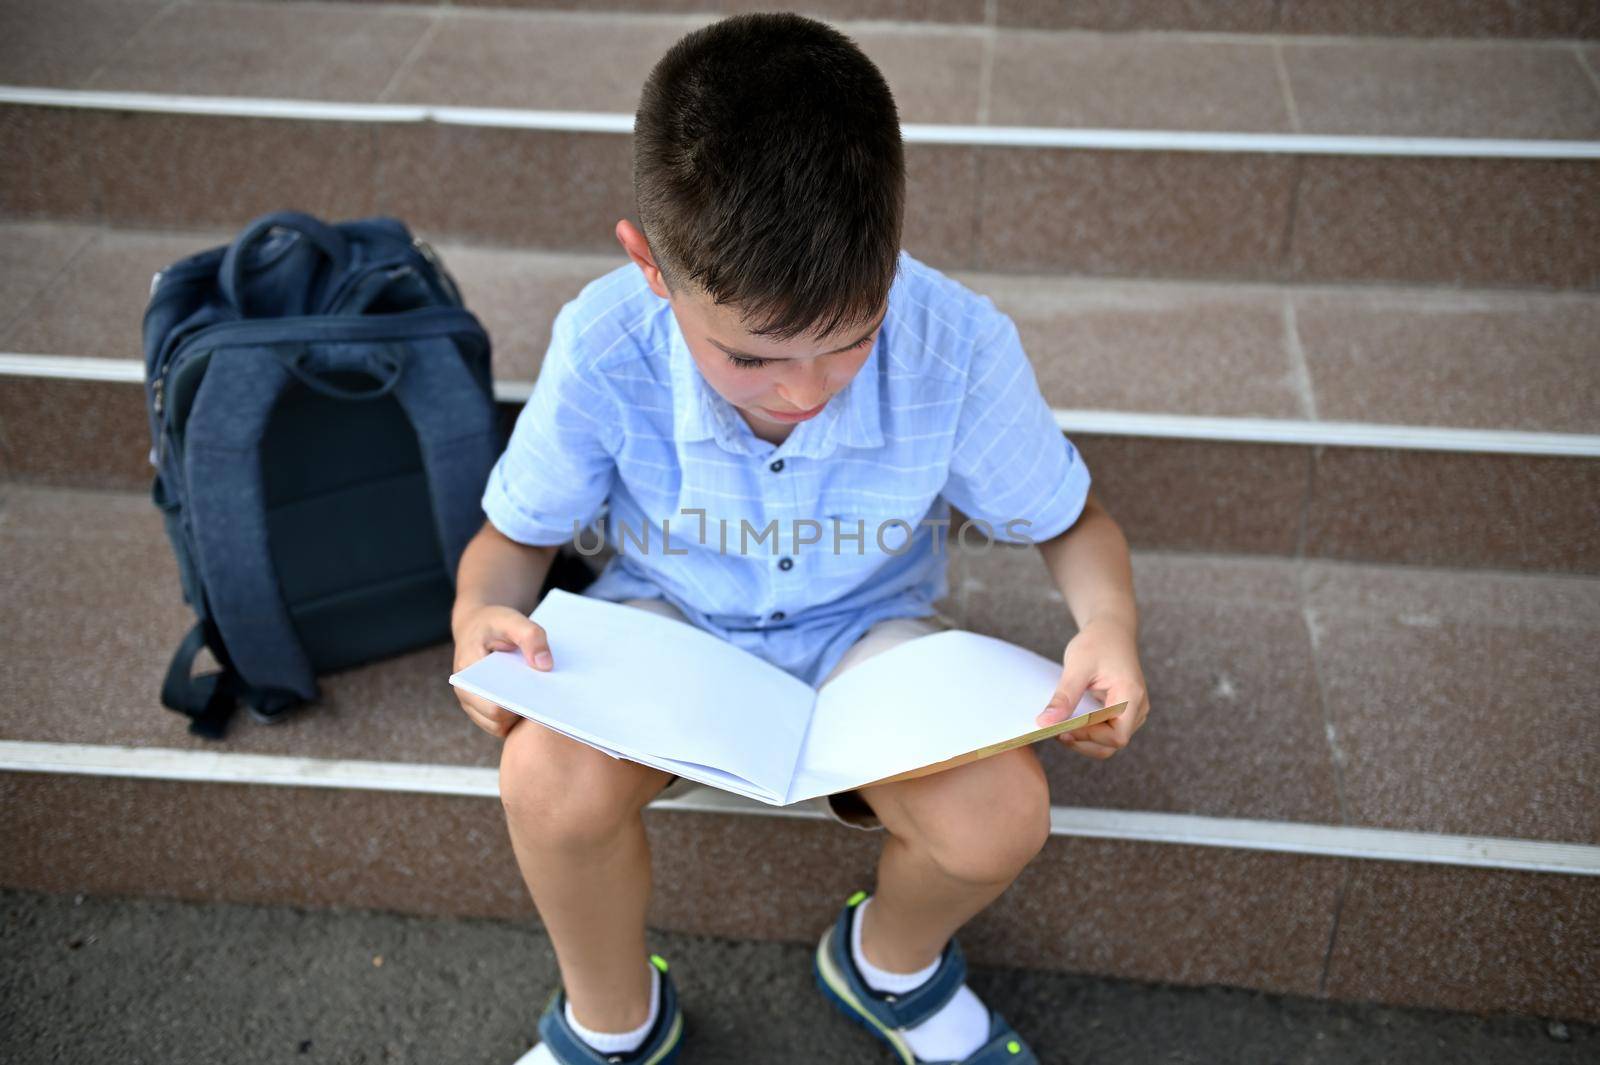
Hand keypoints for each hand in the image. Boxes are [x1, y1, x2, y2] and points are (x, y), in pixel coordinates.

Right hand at [451, 604, 553, 738]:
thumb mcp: (510, 619)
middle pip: (499, 720)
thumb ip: (530, 636)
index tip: (546, 696)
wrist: (478, 627)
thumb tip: (545, 665)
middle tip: (554, 700)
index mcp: (466, 676)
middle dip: (525, 712)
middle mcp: (467, 695)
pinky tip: (541, 702)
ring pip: (503, 726)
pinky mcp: (486, 710)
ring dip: (524, 717)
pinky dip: (522, 716)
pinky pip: (506, 724)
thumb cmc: (493, 624)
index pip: (494, 707)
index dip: (520, 706)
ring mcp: (475, 706)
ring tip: (548, 700)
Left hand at [1034, 618, 1149, 759]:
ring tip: (1060, 727)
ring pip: (1109, 741)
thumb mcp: (1077, 666)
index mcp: (1132, 696)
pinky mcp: (1123, 712)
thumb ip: (1064, 696)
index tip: (1061, 729)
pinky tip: (1069, 723)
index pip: (1116, 736)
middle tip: (1055, 731)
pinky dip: (1088, 732)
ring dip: (1085, 740)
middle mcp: (1138, 708)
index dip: (1089, 737)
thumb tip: (1044, 723)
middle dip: (1084, 741)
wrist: (1111, 630)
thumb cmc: (1097, 643)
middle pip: (1113, 742)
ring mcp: (1132, 712)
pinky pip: (1107, 732)